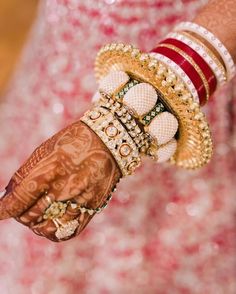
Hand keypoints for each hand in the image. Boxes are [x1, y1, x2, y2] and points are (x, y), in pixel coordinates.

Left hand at [0, 121, 120, 240]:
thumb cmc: (73, 142)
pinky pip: (70, 230)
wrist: (108, 141)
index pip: (19, 199)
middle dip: (20, 214)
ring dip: (36, 224)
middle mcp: (66, 188)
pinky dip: (55, 232)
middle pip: (31, 216)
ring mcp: (82, 199)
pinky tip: (51, 224)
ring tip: (36, 216)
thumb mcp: (46, 150)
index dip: (4, 209)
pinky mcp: (94, 206)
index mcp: (51, 170)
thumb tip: (7, 196)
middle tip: (21, 207)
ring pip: (49, 228)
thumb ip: (25, 175)